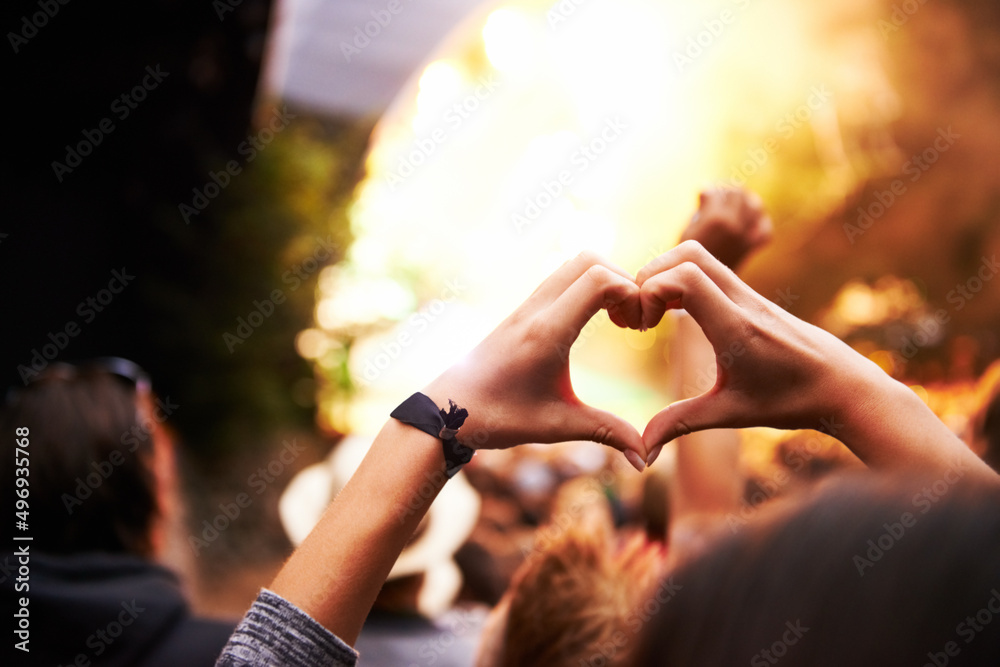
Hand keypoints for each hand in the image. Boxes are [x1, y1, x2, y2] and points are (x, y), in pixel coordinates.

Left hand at [423, 252, 648, 470]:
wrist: (448, 411)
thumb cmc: (499, 418)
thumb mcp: (558, 426)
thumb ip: (607, 433)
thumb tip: (645, 460)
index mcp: (547, 332)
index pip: (599, 280)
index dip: (632, 294)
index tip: (640, 328)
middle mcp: (536, 310)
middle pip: (590, 260)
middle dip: (624, 281)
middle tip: (633, 322)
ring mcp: (527, 306)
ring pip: (574, 264)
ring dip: (606, 281)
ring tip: (619, 322)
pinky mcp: (523, 310)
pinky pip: (562, 279)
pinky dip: (588, 287)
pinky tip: (594, 323)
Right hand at [636, 241, 885, 456]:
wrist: (845, 387)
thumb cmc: (792, 402)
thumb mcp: (731, 415)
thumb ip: (680, 425)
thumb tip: (643, 452)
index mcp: (737, 328)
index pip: (685, 278)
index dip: (650, 291)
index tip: (642, 326)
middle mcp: (744, 302)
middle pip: (688, 253)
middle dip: (650, 275)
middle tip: (641, 314)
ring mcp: (751, 294)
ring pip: (700, 255)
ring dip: (667, 275)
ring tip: (655, 313)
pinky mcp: (754, 296)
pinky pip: (712, 270)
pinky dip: (684, 281)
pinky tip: (680, 315)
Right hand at [680, 188, 771, 269]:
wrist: (698, 284)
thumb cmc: (687, 257)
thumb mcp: (688, 231)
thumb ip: (700, 210)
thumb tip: (708, 190)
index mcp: (715, 219)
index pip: (717, 191)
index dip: (709, 191)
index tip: (702, 196)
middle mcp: (734, 225)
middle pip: (737, 194)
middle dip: (726, 192)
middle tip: (717, 199)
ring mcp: (746, 236)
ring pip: (754, 205)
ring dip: (744, 202)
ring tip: (732, 207)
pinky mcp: (751, 247)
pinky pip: (765, 229)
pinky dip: (760, 223)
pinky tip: (749, 223)